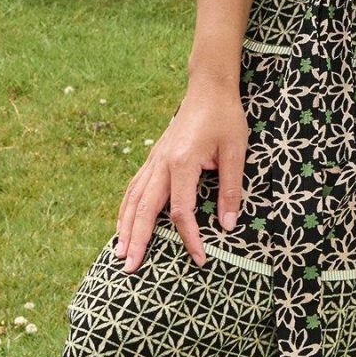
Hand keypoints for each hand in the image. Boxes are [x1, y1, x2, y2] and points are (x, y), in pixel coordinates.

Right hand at [114, 78, 246, 270]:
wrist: (208, 88)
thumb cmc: (225, 118)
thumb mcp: (236, 152)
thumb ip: (231, 189)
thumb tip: (228, 225)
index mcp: (182, 162)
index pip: (182, 211)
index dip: (190, 237)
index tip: (200, 258)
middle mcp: (162, 163)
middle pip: (145, 209)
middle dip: (138, 240)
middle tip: (130, 268)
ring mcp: (154, 160)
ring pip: (133, 199)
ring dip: (125, 227)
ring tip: (119, 254)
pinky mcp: (153, 158)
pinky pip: (134, 188)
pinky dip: (126, 209)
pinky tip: (123, 225)